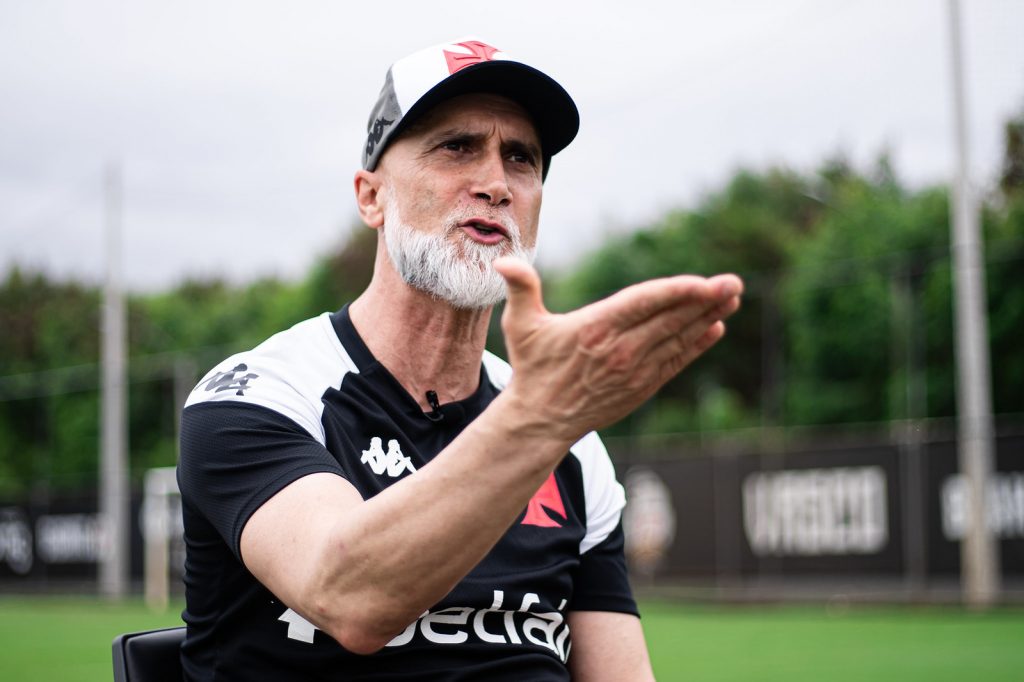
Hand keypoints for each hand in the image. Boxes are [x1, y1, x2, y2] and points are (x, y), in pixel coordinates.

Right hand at [493, 257, 741, 441]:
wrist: (541, 419)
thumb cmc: (532, 367)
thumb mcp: (519, 326)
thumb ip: (520, 288)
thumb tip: (504, 262)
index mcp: (595, 328)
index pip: (643, 304)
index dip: (675, 293)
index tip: (703, 282)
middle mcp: (620, 350)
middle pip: (670, 320)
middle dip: (706, 300)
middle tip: (735, 282)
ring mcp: (634, 370)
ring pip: (678, 339)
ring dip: (708, 317)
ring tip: (733, 297)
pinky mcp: (641, 386)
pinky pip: (675, 362)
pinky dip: (696, 345)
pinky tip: (715, 327)